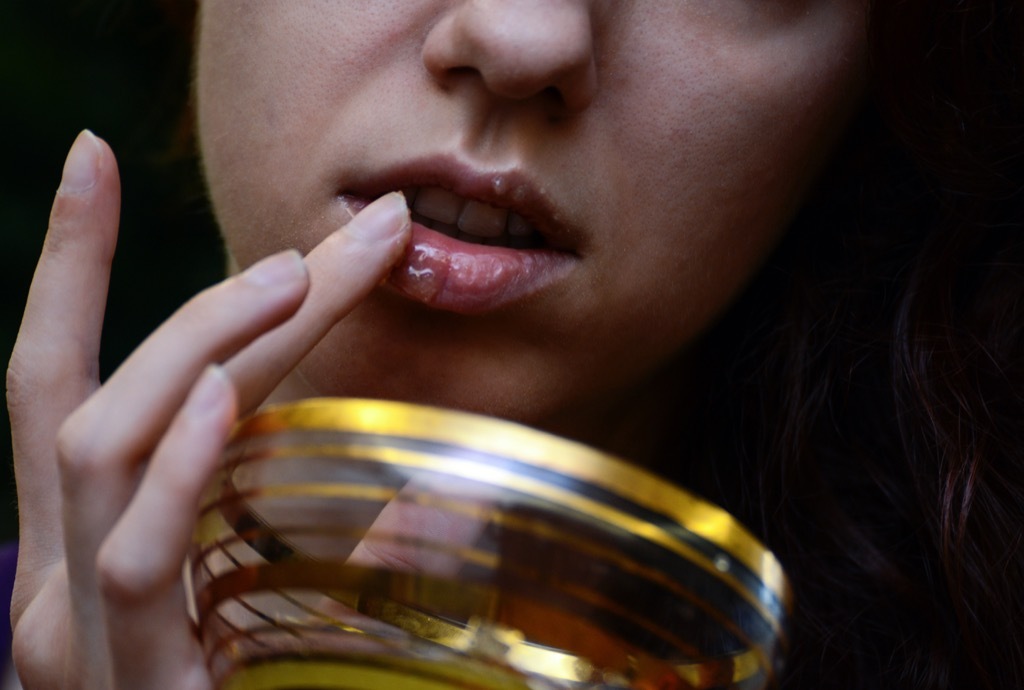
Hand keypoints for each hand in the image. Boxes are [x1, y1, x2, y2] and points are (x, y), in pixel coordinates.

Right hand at [6, 131, 410, 688]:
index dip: (70, 265)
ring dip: (200, 349)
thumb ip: (321, 560)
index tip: (95, 156)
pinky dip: (181, 467)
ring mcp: (71, 635)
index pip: (59, 380)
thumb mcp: (265, 620)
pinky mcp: (121, 678)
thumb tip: (427, 509)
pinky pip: (140, 556)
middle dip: (174, 289)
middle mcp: (54, 580)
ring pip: (97, 446)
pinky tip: (234, 397)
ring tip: (296, 284)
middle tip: (309, 237)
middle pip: (73, 392)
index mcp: (87, 552)